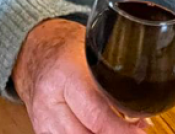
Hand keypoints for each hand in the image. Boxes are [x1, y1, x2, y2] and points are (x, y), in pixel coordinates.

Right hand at [13, 19, 149, 133]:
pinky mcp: (41, 131)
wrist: (33, 52)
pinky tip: (100, 131)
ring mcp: (43, 120)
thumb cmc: (66, 48)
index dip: (123, 130)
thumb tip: (141, 115)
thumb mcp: (92, 55)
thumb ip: (112, 83)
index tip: (141, 131)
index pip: (96, 116)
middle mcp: (49, 102)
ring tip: (118, 129)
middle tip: (136, 131)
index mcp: (65, 76)